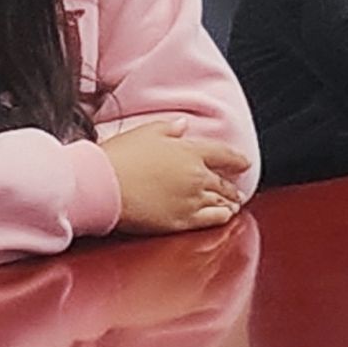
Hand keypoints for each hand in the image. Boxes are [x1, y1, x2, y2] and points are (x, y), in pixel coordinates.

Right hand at [102, 120, 242, 234]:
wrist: (102, 185)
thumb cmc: (120, 156)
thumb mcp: (146, 132)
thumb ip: (170, 129)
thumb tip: (184, 125)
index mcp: (189, 151)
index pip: (223, 154)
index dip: (237, 159)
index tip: (244, 163)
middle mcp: (196, 175)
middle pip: (222, 181)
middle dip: (231, 186)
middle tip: (237, 191)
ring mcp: (191, 200)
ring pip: (220, 202)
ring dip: (229, 202)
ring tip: (234, 205)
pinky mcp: (181, 221)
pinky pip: (210, 220)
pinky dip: (221, 217)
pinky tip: (225, 217)